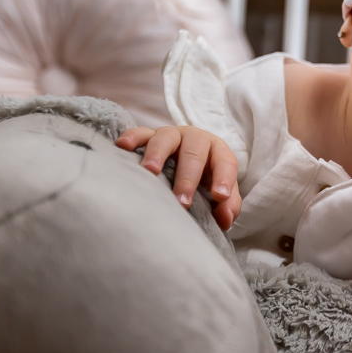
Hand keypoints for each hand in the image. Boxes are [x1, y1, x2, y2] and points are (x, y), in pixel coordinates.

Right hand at [116, 125, 241, 230]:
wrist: (183, 161)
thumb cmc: (204, 180)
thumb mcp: (219, 191)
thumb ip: (228, 205)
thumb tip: (225, 220)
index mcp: (217, 151)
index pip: (225, 162)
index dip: (224, 178)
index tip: (219, 197)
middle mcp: (195, 139)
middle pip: (194, 153)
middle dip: (188, 178)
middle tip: (182, 202)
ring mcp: (171, 135)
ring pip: (165, 139)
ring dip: (158, 154)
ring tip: (150, 171)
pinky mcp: (149, 135)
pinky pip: (140, 132)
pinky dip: (132, 137)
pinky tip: (123, 146)